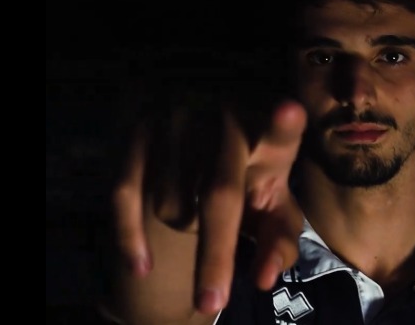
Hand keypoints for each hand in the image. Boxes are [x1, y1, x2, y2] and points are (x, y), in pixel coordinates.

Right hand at [111, 99, 305, 314]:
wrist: (198, 152)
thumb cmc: (248, 184)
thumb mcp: (270, 211)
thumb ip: (278, 241)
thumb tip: (264, 278)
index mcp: (268, 139)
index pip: (279, 134)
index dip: (283, 124)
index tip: (289, 111)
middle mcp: (223, 119)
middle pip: (220, 194)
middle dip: (216, 254)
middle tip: (212, 303)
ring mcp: (177, 119)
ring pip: (171, 202)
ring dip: (181, 228)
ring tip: (191, 219)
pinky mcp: (138, 128)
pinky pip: (125, 193)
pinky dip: (131, 236)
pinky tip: (142, 267)